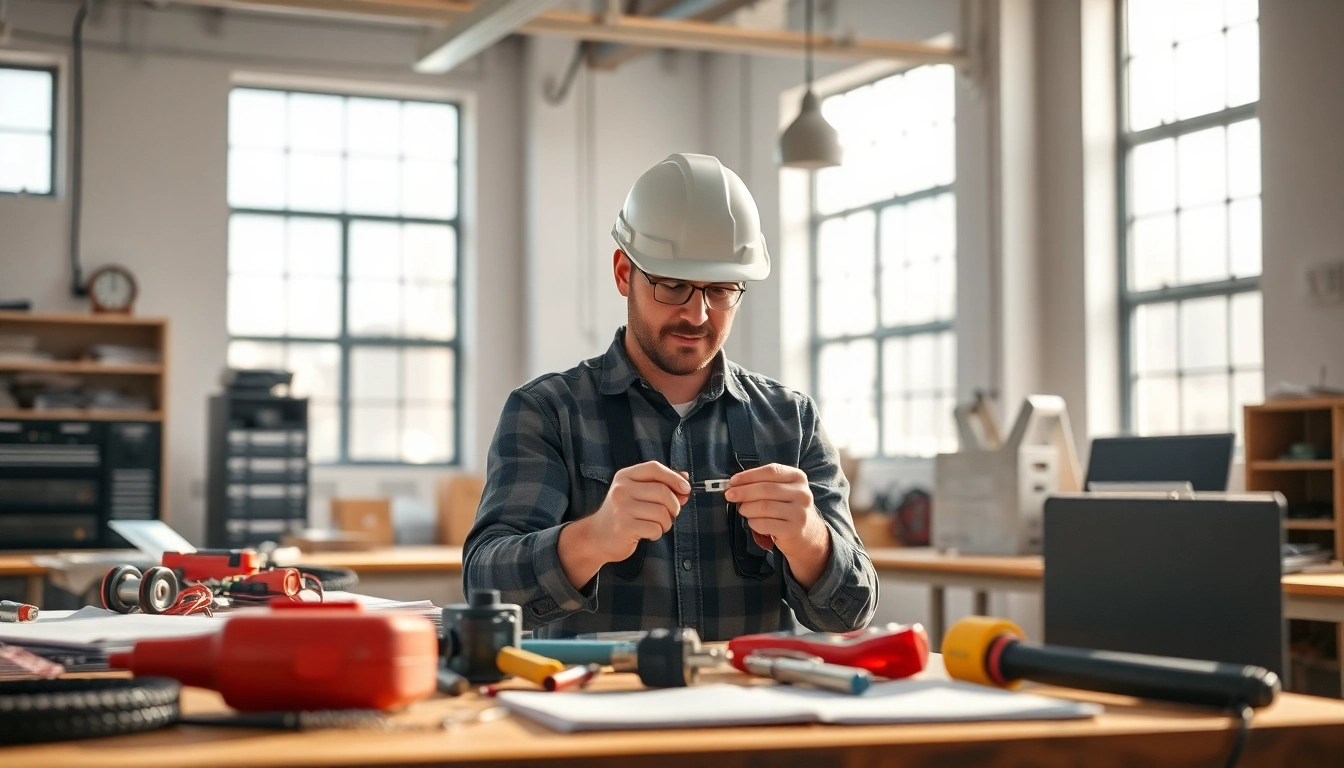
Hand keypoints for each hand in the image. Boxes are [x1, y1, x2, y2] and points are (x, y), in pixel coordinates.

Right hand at [586, 461, 689, 562]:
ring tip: (656, 526)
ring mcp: (621, 508)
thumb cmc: (623, 514)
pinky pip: (655, 528)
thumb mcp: (638, 495)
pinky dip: (657, 534)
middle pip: (662, 491)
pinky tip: (647, 534)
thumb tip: (685, 479)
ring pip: (662, 512)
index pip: (654, 468)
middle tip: (670, 514)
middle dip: (674, 506)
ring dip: (666, 523)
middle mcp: (621, 489)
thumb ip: (661, 485)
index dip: (674, 477)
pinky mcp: (624, 527)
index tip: (686, 489)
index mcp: (625, 476)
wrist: (596, 537)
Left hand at [725, 464, 831, 587]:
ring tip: (743, 510)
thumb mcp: (781, 490)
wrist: (806, 533)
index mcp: (798, 477)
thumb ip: (762, 483)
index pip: (771, 471)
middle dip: (743, 492)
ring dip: (747, 508)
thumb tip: (734, 484)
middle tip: (729, 495)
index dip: (749, 475)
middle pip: (766, 489)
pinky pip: (765, 524)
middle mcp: (802, 493)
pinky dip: (753, 523)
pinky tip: (753, 522)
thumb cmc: (786, 507)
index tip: (733, 481)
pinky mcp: (793, 530)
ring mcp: (799, 512)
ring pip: (764, 507)